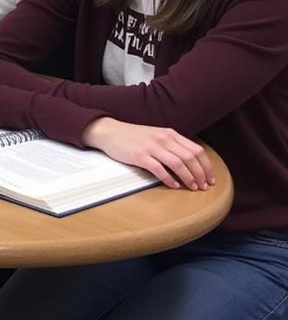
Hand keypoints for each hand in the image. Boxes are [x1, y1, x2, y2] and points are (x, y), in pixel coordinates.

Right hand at [82, 117, 214, 190]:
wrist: (109, 131)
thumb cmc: (133, 136)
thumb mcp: (156, 135)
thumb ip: (172, 145)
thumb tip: (190, 163)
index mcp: (170, 133)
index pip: (196, 150)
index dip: (207, 166)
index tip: (210, 178)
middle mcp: (163, 139)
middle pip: (190, 158)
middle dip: (200, 174)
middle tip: (203, 186)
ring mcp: (151, 147)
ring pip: (178, 164)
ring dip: (188, 178)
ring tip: (192, 187)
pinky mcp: (140, 156)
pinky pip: (160, 169)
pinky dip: (169, 179)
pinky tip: (173, 185)